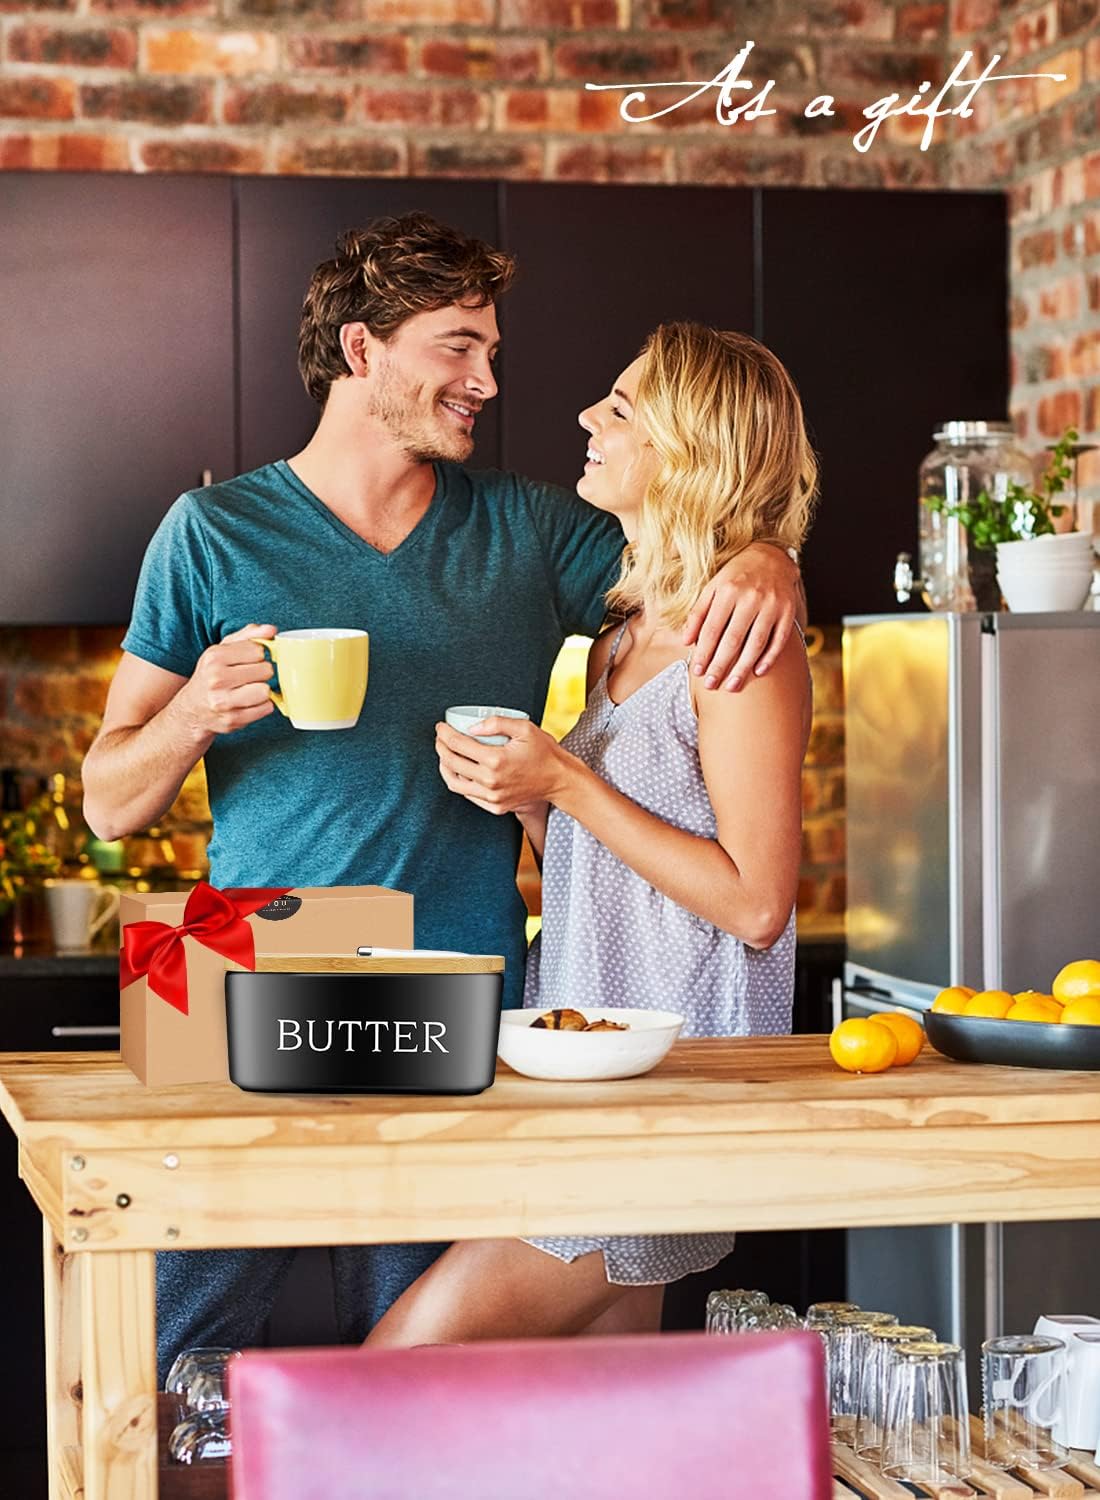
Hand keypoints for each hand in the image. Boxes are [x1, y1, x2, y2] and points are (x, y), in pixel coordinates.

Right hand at [173, 623, 276, 737]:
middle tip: (250, 676)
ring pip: (266, 691)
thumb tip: (271, 630)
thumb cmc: (211, 676)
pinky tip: (249, 702)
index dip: (259, 655)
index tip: (250, 660)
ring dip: (263, 690)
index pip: (258, 650)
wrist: (192, 710)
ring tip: (250, 689)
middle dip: (262, 672)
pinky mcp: (233, 720)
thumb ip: (248, 635)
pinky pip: (266, 708)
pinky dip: (262, 705)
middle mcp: (217, 679)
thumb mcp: (222, 650)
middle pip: (266, 670)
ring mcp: (224, 702)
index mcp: (215, 657)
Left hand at [434, 717, 569, 815]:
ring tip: (445, 754)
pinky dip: (458, 781)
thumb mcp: (524, 728)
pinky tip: (460, 770)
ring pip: (454, 783)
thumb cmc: (544, 752)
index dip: (444, 734)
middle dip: (441, 747)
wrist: (559, 780)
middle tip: (441, 738)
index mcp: (495, 760)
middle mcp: (490, 781)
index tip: (441, 727)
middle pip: (451, 763)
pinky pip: (468, 794)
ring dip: (445, 766)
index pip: (458, 744)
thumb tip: (470, 727)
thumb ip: (496, 723)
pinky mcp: (495, 807)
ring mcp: (492, 797)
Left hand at [683, 543, 799, 691]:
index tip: (697, 671)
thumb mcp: (712, 588)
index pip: (712, 628)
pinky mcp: (787, 611)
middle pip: (733, 639)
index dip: (703, 652)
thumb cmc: (735, 577)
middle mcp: (750, 597)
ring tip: (732, 686)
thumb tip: (685, 641)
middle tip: (711, 685)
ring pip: (756, 643)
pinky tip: (758, 672)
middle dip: (720, 665)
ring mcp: (771, 605)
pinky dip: (769, 658)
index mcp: (727, 590)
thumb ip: (698, 613)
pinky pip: (779, 640)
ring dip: (743, 668)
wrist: (771, 556)